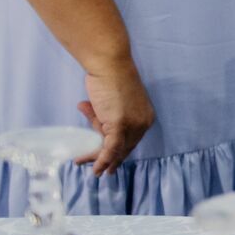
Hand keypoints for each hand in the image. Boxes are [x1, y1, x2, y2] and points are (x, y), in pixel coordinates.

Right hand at [75, 58, 154, 176]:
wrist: (109, 64)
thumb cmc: (108, 77)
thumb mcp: (108, 102)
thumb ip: (102, 116)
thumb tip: (93, 122)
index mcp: (145, 117)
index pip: (130, 140)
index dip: (116, 150)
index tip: (105, 159)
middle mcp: (143, 123)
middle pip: (125, 148)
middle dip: (108, 159)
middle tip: (97, 170)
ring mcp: (133, 124)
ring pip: (116, 150)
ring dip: (101, 161)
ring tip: (89, 168)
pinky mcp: (120, 125)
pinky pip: (111, 148)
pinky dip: (102, 160)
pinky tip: (95, 168)